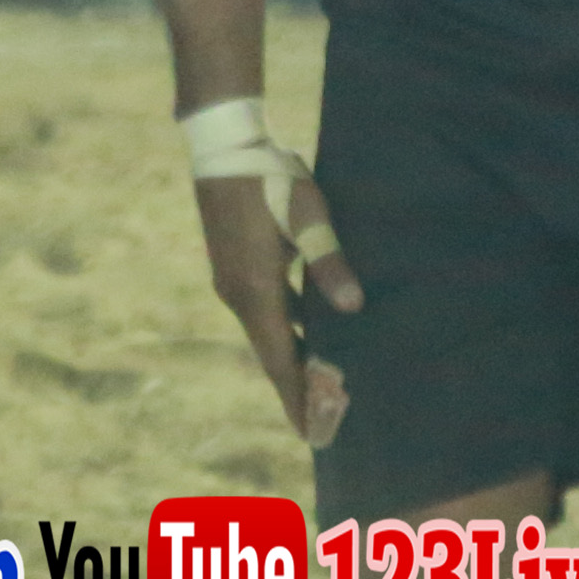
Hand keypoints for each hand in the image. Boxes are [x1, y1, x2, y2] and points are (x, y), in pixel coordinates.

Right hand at [197, 167, 356, 445]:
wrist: (224, 146)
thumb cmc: (269, 177)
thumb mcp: (307, 215)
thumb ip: (328, 261)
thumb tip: (354, 307)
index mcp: (256, 291)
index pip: (280, 359)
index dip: (297, 396)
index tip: (310, 433)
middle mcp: (239, 296)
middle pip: (272, 355)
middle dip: (297, 389)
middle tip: (321, 424)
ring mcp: (234, 282)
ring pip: (269, 334)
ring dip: (293, 360)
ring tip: (320, 387)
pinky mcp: (236, 268)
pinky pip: (265, 313)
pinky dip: (288, 332)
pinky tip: (311, 335)